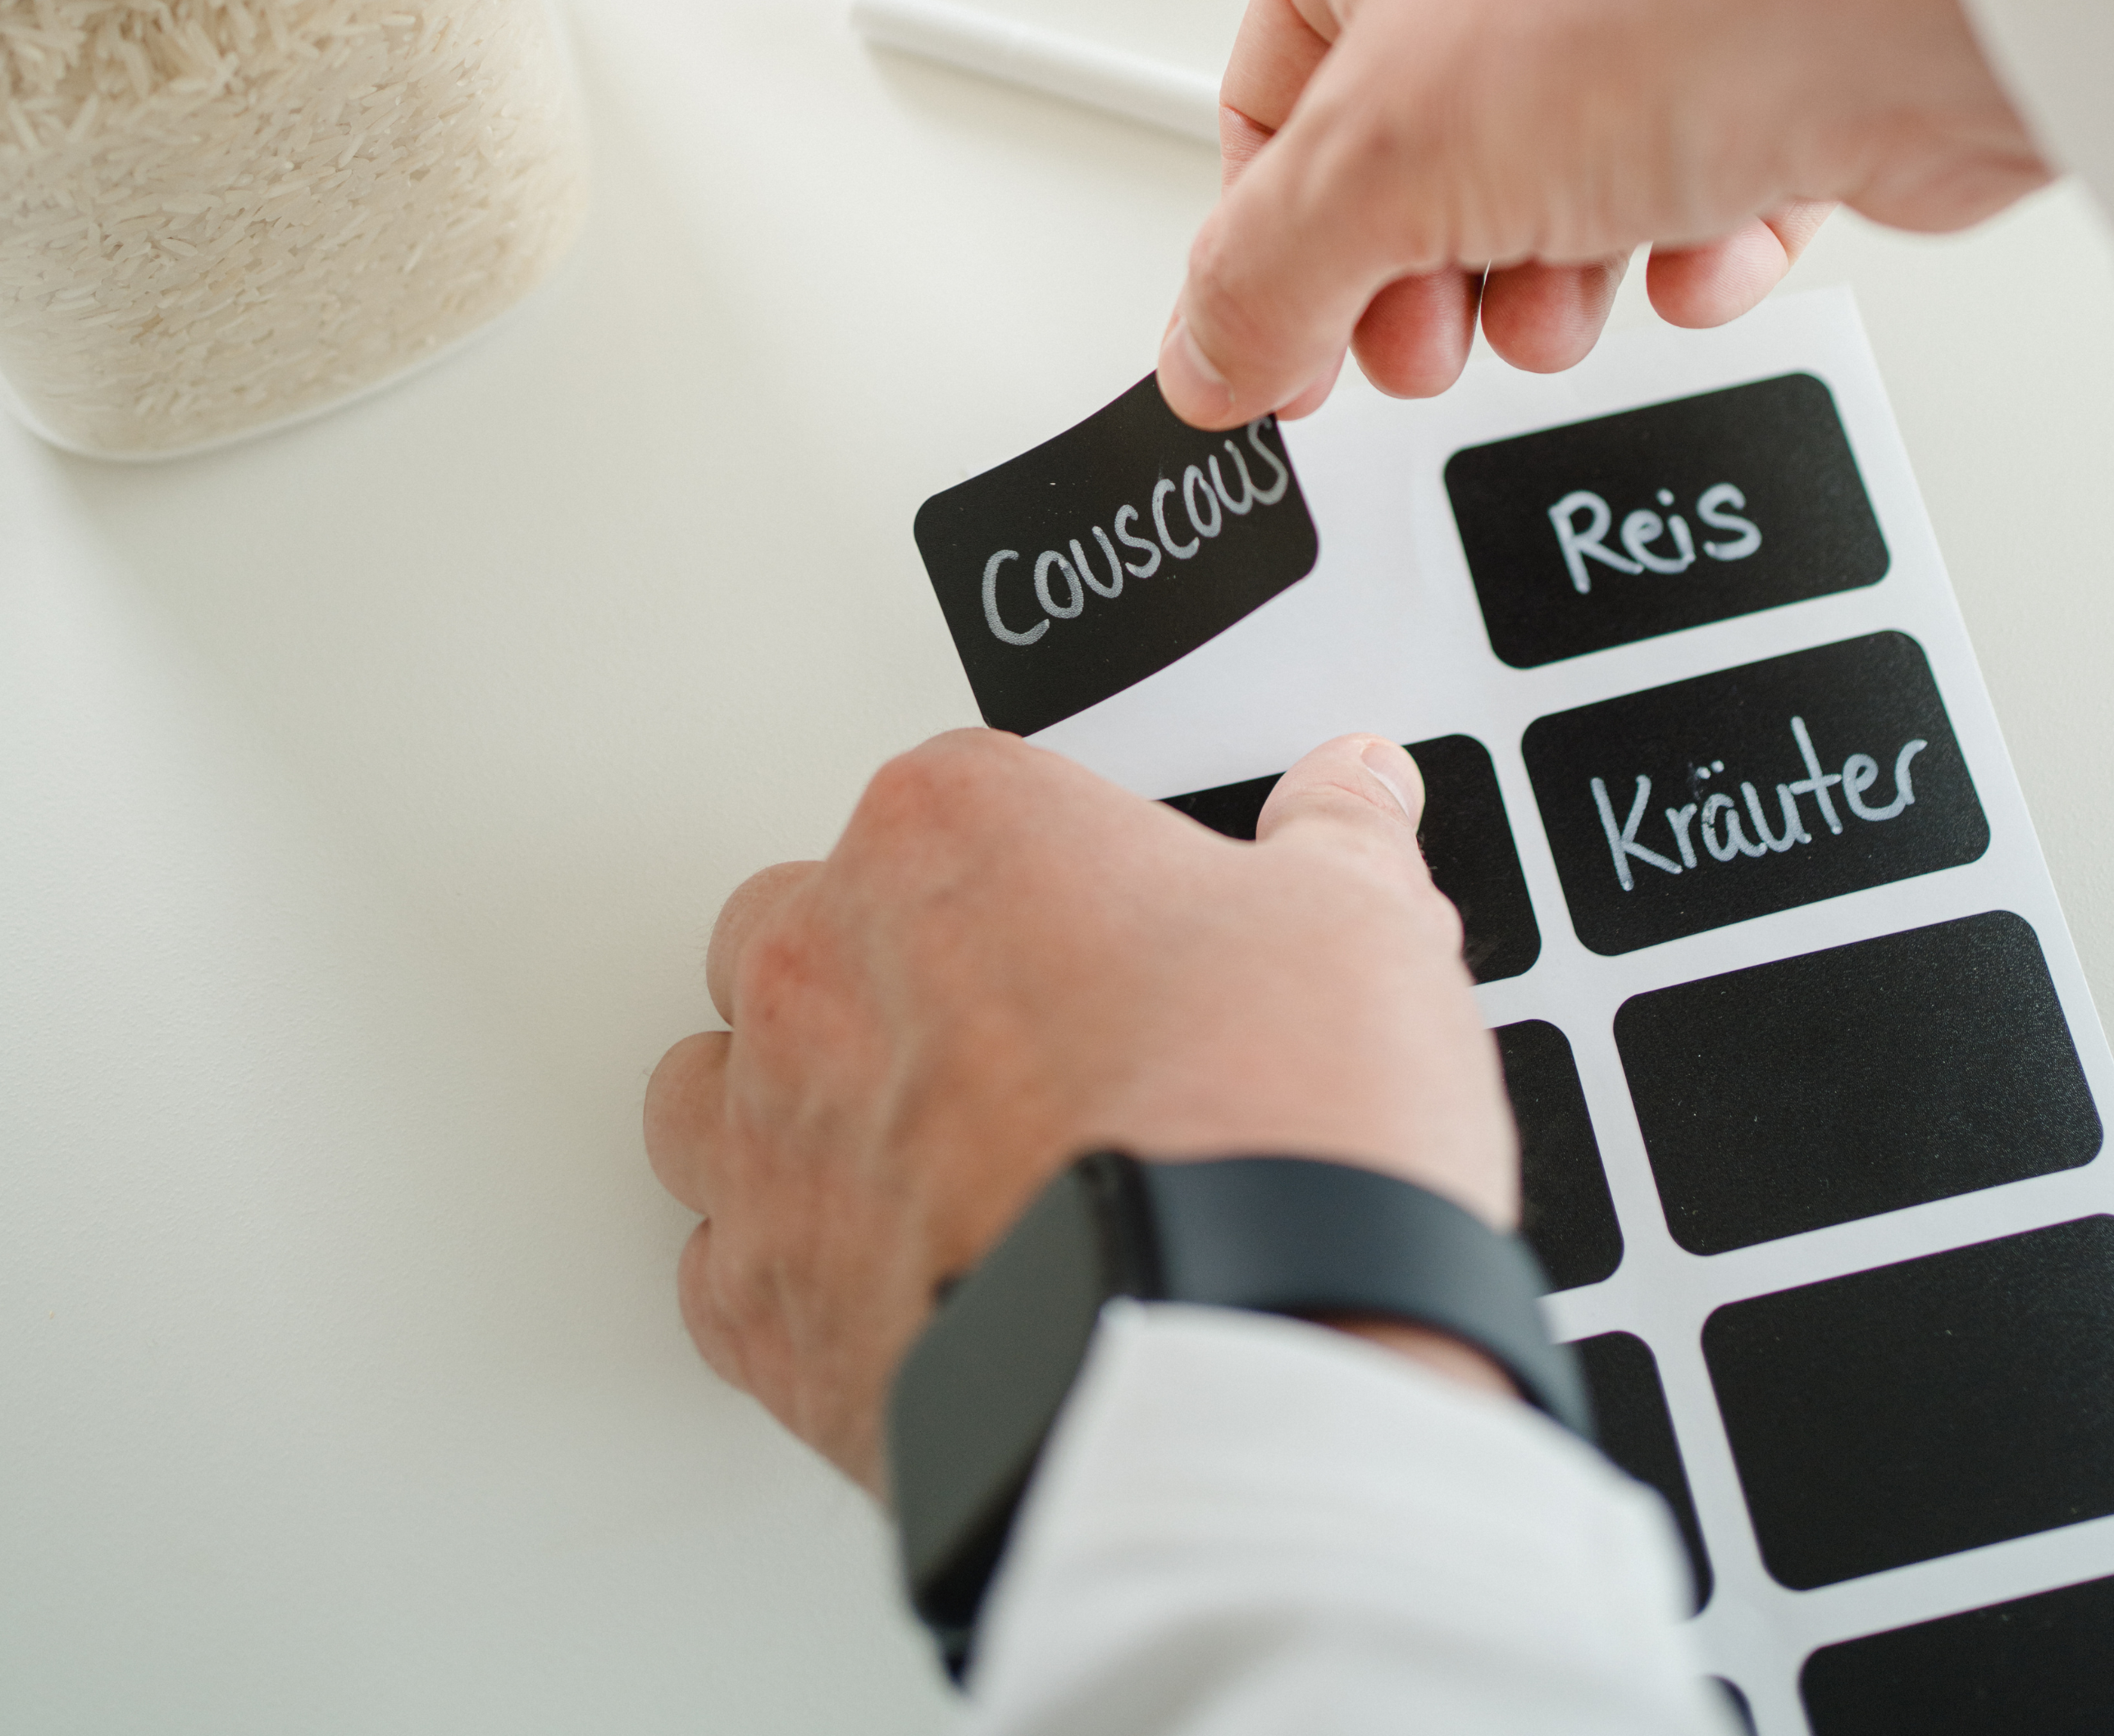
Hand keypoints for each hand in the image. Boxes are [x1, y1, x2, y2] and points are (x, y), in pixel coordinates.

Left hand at [642, 730, 1515, 1494]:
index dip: (1046, 866)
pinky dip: (793, 1272)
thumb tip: (1349, 790)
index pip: (961, 799)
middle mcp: (829, 965)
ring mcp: (777, 1139)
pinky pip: (723, 1267)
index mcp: (954, 830)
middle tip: (1024, 1034)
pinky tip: (895, 1278)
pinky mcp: (764, 1312)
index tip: (1111, 923)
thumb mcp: (1361, 924)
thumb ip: (1335, 835)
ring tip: (929, 1155)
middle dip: (893, 967)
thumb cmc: (1275, 1127)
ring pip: (716, 1087)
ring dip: (798, 1107)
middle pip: (803, 922)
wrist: (1234, 1359)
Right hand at [1157, 0, 2049, 427]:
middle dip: (1425, 283)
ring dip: (1556, 278)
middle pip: (1410, 169)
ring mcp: (1653, 6)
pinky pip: (1691, 201)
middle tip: (1436, 338)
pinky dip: (1687, 251)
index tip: (1281, 357)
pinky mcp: (1773, 75)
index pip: (1269, 108)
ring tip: (1578, 284)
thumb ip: (1266, 277)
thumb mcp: (1387, 159)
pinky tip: (1702, 243)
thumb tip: (1208, 358)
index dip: (1266, 252)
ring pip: (1551, 196)